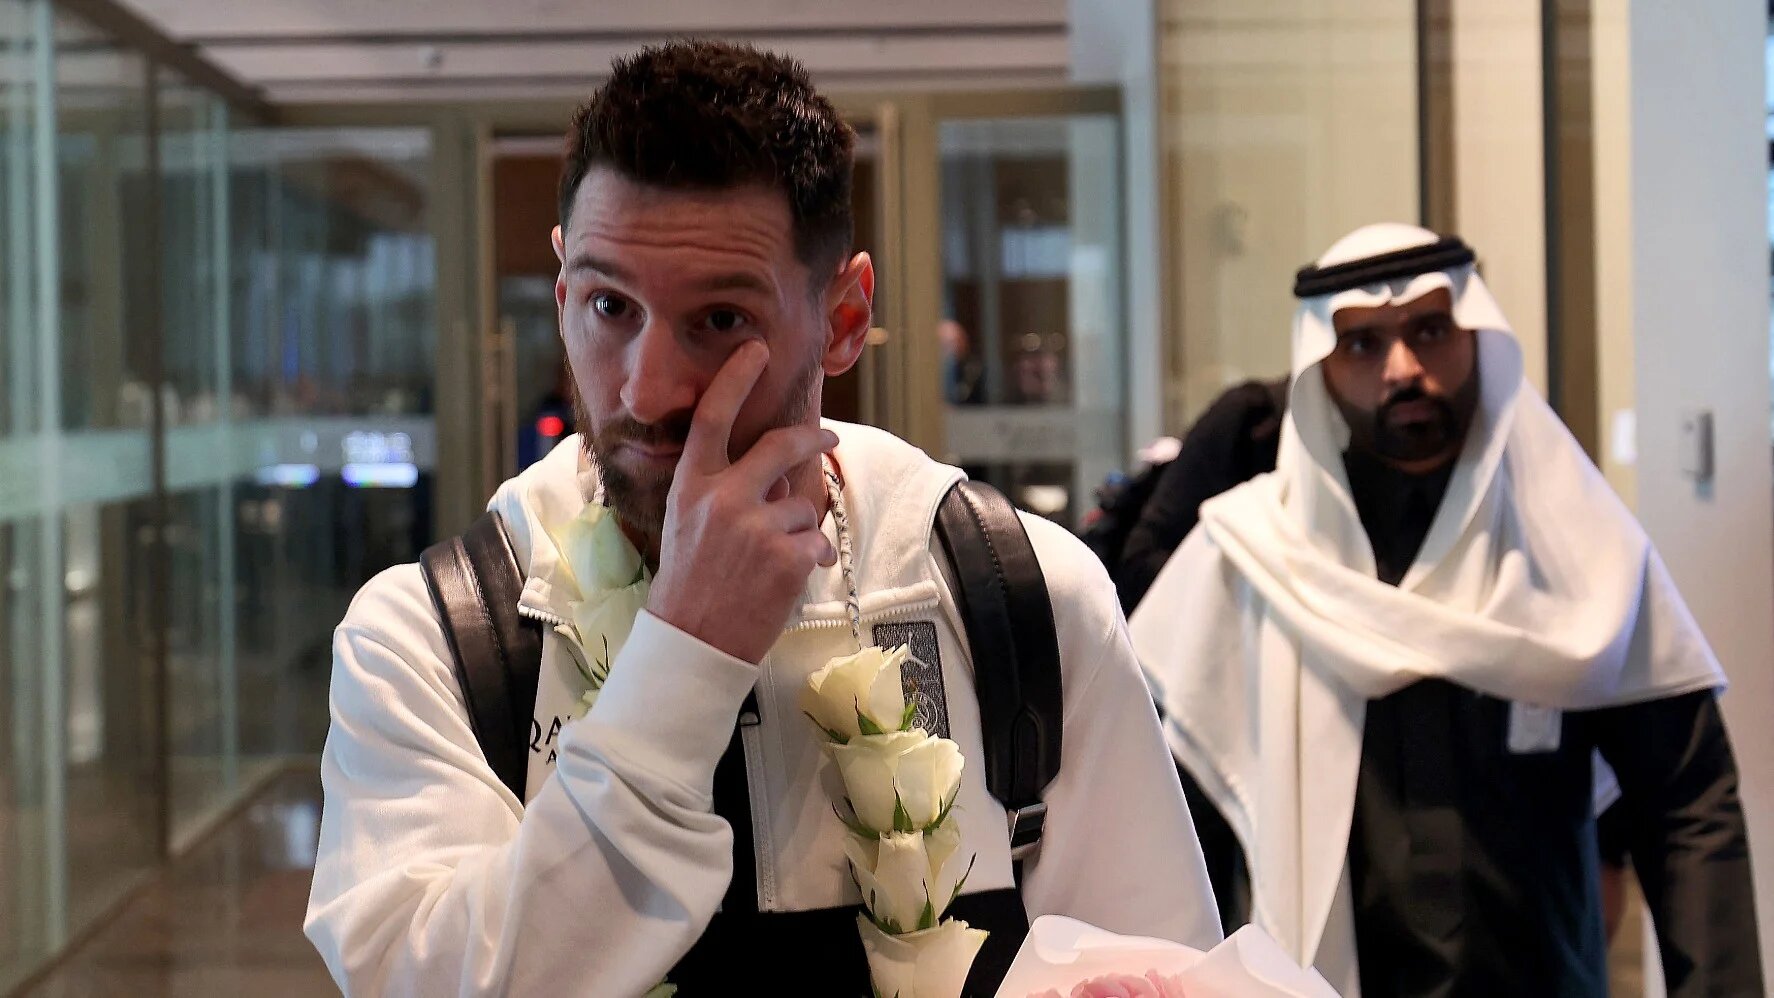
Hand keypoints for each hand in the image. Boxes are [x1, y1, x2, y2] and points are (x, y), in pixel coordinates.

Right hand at [646, 340, 837, 662]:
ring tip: (771, 560)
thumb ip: (722, 490)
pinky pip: (816, 541)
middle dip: (813, 437)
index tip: (756, 349)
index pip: (714, 417)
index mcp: (691, 486)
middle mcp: (723, 498)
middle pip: (781, 445)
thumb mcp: (687, 524)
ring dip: (799, 528)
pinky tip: (785, 579)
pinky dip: (811, 558)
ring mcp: (757, 527)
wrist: (691, 641)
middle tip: (827, 436)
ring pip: (802, 505)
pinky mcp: (787, 557)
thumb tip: (773, 473)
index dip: (736, 378)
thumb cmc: (689, 584)